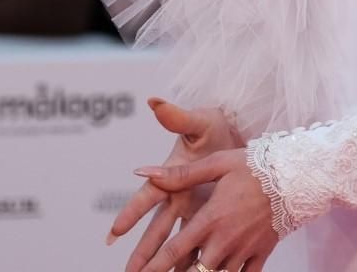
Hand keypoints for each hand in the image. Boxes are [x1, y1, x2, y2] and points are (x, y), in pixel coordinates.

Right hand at [109, 100, 241, 271]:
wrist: (241, 136)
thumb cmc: (216, 127)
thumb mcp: (199, 123)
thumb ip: (178, 117)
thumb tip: (154, 101)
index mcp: (173, 175)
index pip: (148, 196)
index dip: (131, 213)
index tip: (115, 232)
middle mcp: (180, 197)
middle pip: (158, 229)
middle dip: (143, 251)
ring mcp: (195, 210)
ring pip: (176, 241)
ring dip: (166, 262)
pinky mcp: (212, 217)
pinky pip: (201, 242)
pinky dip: (194, 258)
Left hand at [132, 150, 279, 271]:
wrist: (296, 175)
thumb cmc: (254, 165)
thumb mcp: (217, 163)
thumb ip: (180, 174)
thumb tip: (143, 173)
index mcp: (210, 218)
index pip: (174, 250)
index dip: (153, 266)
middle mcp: (225, 240)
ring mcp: (244, 250)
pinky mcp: (261, 254)